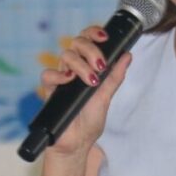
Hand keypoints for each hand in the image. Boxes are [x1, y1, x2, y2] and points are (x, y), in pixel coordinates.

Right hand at [39, 25, 129, 156]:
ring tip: (91, 81)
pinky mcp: (50, 91)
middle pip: (76, 42)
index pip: (87, 40)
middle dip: (91, 50)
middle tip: (100, 66)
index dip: (94, 32)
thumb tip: (127, 55)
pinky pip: (48, 75)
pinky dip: (58, 75)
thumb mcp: (106, 96)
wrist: (77, 143)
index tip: (106, 37)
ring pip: (66, 55)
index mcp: (87, 67)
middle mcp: (73, 69)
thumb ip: (115, 76)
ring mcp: (61, 79)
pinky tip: (68, 80)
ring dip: (81, 65)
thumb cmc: (90, 121)